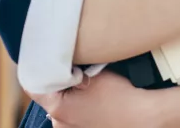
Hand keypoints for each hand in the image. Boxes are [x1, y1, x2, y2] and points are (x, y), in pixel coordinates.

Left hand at [34, 71, 157, 127]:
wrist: (145, 118)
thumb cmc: (119, 96)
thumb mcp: (93, 75)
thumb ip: (70, 70)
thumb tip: (59, 68)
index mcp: (55, 109)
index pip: (34, 86)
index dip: (40, 70)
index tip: (50, 59)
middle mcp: (58, 125)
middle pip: (50, 97)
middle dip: (60, 84)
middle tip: (77, 71)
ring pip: (64, 107)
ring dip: (72, 96)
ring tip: (91, 87)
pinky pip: (76, 117)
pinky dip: (82, 108)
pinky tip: (97, 101)